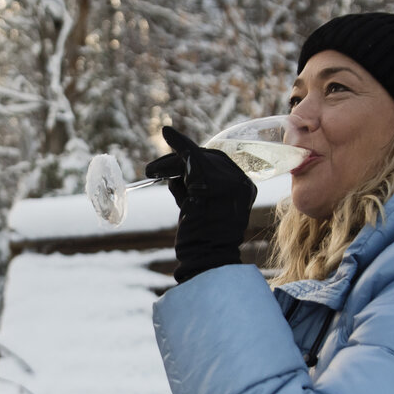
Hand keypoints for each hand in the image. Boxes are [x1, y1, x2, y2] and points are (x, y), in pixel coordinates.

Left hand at [153, 126, 257, 282]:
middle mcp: (241, 182)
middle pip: (207, 159)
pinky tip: (168, 133)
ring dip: (170, 163)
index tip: (177, 153)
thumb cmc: (200, 240)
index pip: (218, 165)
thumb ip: (194, 187)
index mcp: (244, 188)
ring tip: (150, 171)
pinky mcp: (212, 182)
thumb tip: (175, 169)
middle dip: (179, 161)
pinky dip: (178, 144)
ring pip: (196, 159)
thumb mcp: (200, 208)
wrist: (205, 259)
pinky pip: (192, 157)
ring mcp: (229, 181)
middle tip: (153, 170)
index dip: (194, 159)